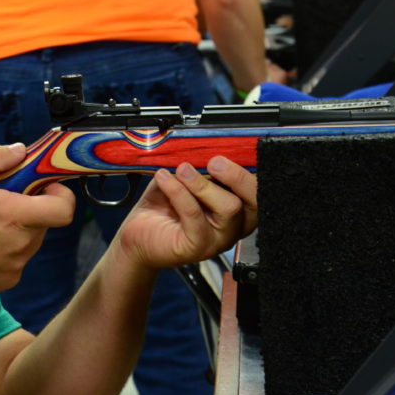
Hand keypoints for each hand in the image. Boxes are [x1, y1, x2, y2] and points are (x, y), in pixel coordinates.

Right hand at [0, 143, 75, 294]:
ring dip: (17, 228)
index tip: (45, 186)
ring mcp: (15, 265)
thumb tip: (19, 151)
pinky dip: (5, 249)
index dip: (62, 194)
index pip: (64, 208)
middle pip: (44, 220)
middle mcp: (21, 243)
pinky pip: (17, 259)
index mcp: (14, 215)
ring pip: (30, 239)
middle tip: (0, 200)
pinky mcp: (6, 281)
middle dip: (29, 206)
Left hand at [115, 156, 256, 268]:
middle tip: (214, 162)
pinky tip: (165, 179)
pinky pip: (195, 216)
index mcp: (238, 206)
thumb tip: (205, 147)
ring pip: (229, 208)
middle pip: (252, 200)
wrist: (137, 232)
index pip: (257, 189)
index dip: (247, 171)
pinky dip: (180, 193)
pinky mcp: (199, 247)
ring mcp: (219, 239)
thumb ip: (200, 166)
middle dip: (236, 176)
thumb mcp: (185, 178)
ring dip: (203, 184)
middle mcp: (235, 225)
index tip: (227, 153)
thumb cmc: (164, 205)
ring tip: (182, 170)